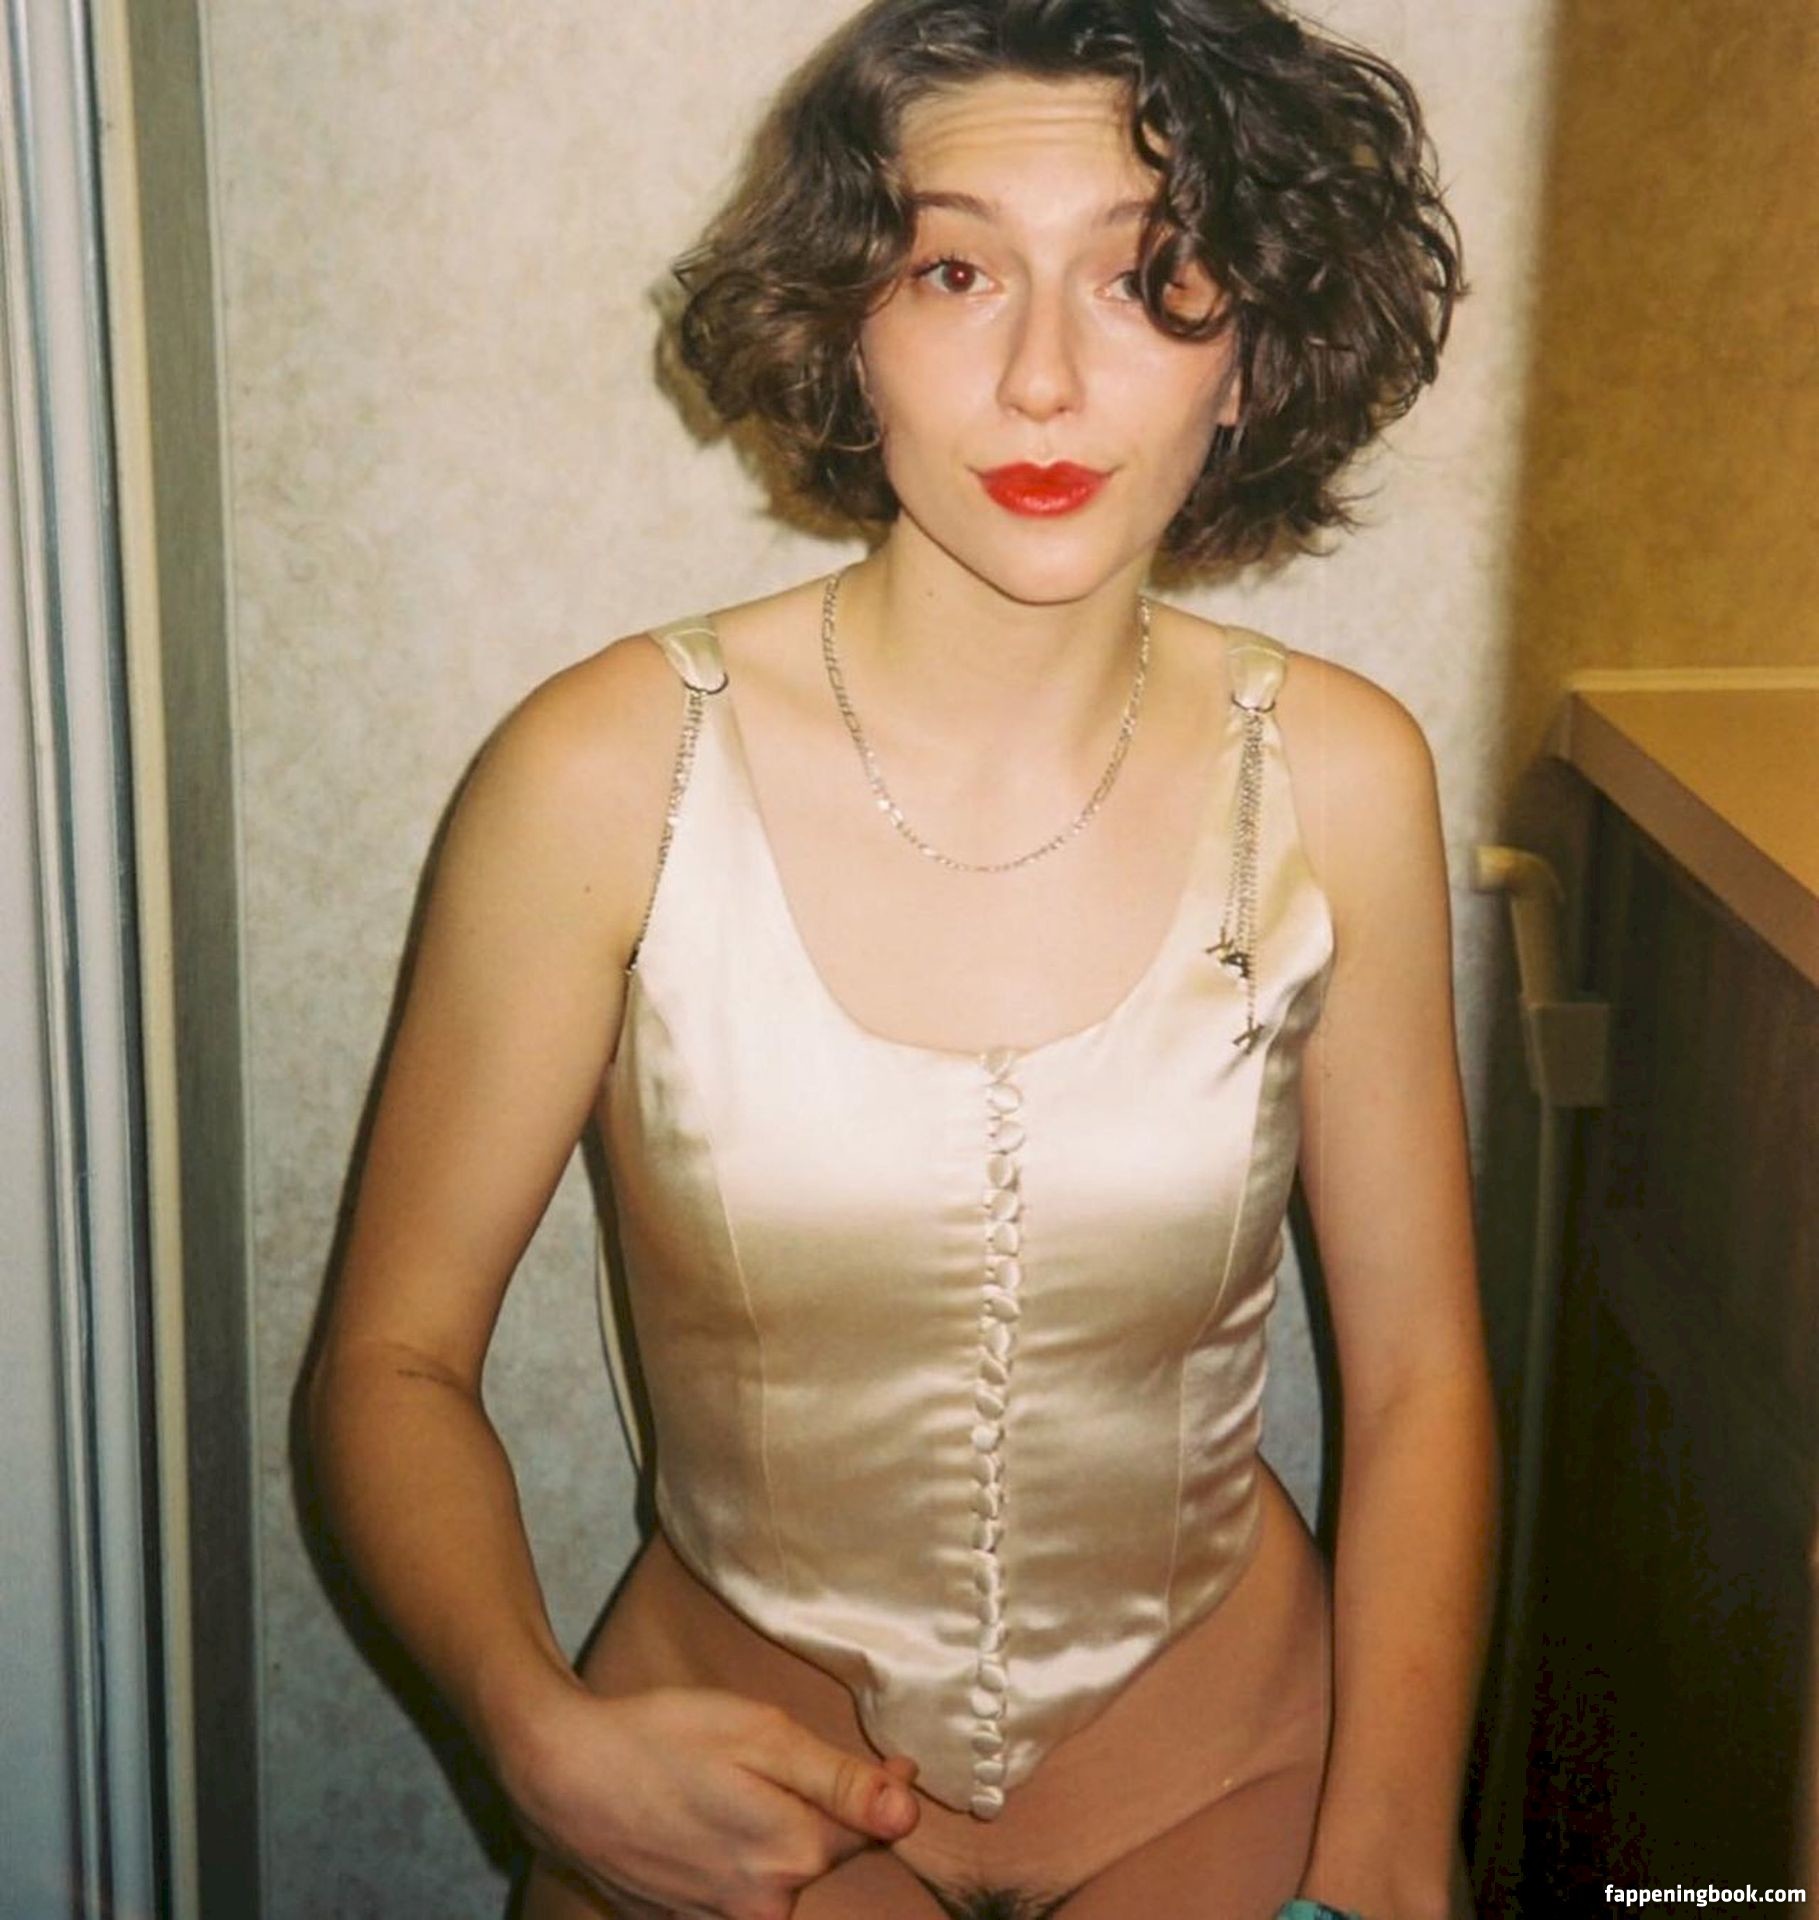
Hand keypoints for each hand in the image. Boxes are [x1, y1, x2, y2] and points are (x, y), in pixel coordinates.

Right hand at [497, 1681, 921, 1919]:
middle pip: (820, 1853)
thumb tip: (909, 1812)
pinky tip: (700, 1814)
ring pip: (776, 1871)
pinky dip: (730, 1853)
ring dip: (771, 1832)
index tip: (893, 1759)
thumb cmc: (662, 1737)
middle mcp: (762, 1905)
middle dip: (818, 1810)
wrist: (561, 1773)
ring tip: (730, 1782)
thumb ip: (839, 1779)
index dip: (884, 1787)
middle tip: (780, 1756)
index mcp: (791, 1854)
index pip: (871, 1827)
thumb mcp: (760, 1732)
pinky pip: (731, 1888)